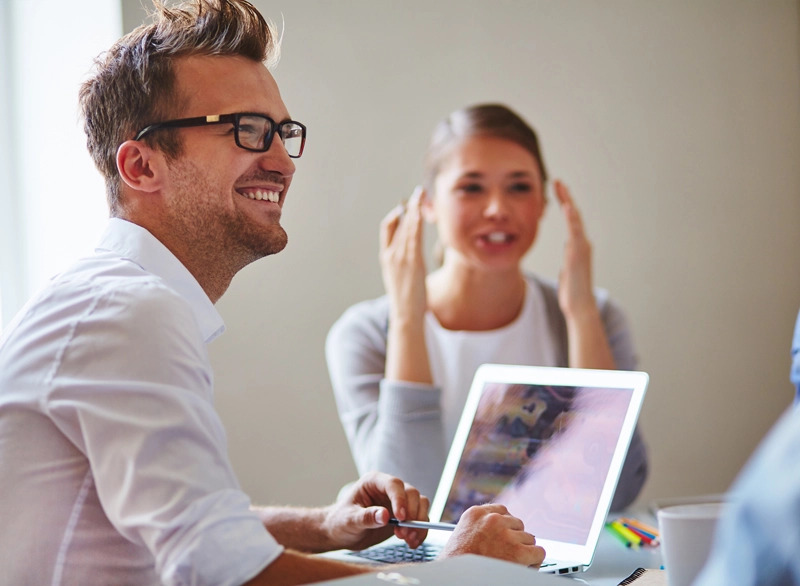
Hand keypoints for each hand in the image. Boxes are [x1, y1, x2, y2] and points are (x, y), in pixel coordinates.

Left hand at [322, 472, 429, 551]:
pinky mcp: (403, 515)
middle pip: (411, 493)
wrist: (341, 533)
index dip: (400, 499)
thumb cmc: (340, 521)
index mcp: (373, 482)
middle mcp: (388, 489)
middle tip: (404, 532)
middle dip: (412, 514)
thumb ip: (366, 517)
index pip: (393, 484)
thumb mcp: (349, 520)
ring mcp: (398, 501)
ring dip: (419, 523)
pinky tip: (412, 543)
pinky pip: (419, 519)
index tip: (401, 518)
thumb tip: (384, 515)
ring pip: (420, 504)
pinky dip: (420, 531)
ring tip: (409, 539)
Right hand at [380, 186, 427, 323]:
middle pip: (398, 223)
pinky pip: (415, 236)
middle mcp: (391, 254)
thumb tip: (411, 257)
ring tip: (421, 195)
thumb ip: (404, 265)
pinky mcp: (413, 261)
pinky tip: (422, 212)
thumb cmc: (406, 300)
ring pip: (407, 227)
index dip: (395, 216)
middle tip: (418, 193)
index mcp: (386, 258)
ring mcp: (401, 257)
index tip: (405, 208)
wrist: (405, 315)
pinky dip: (417, 222)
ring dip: (414, 209)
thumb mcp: (401, 279)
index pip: (387, 229)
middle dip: (409, 207)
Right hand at [440, 504, 545, 567]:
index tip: (504, 537)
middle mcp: (492, 520)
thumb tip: (500, 530)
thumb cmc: (457, 563)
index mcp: (475, 514)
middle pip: (517, 524)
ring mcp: (506, 534)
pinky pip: (539, 552)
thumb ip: (481, 527)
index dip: (505, 527)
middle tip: (506, 553)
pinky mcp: (518, 552)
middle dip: (514, 538)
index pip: (501, 512)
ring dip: (523, 550)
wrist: (457, 579)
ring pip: (528, 538)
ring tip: (511, 562)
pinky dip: (534, 561)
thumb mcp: (463, 536)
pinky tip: (524, 567)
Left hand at [554, 180, 595, 319]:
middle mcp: (581, 243)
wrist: (579, 306)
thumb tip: (567, 255)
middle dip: (566, 197)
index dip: (565, 205)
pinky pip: (575, 232)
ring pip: (575, 220)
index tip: (557, 191)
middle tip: (558, 181)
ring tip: (561, 187)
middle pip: (573, 215)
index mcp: (577, 247)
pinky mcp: (578, 253)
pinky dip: (572, 218)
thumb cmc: (572, 292)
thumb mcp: (568, 271)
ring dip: (568, 202)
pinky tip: (567, 206)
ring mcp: (581, 247)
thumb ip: (568, 261)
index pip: (570, 221)